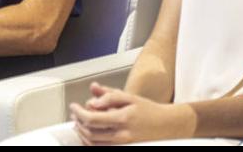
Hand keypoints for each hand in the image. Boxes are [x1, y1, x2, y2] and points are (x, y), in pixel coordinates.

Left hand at [69, 82, 195, 144]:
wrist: (168, 126)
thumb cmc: (149, 111)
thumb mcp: (129, 97)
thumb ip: (108, 95)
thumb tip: (92, 95)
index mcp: (123, 118)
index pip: (92, 119)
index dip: (78, 113)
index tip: (73, 106)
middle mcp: (122, 135)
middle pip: (90, 133)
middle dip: (78, 122)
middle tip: (75, 113)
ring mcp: (124, 145)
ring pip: (94, 143)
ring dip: (82, 133)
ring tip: (79, 123)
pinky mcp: (125, 149)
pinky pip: (102, 149)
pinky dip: (91, 142)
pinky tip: (88, 134)